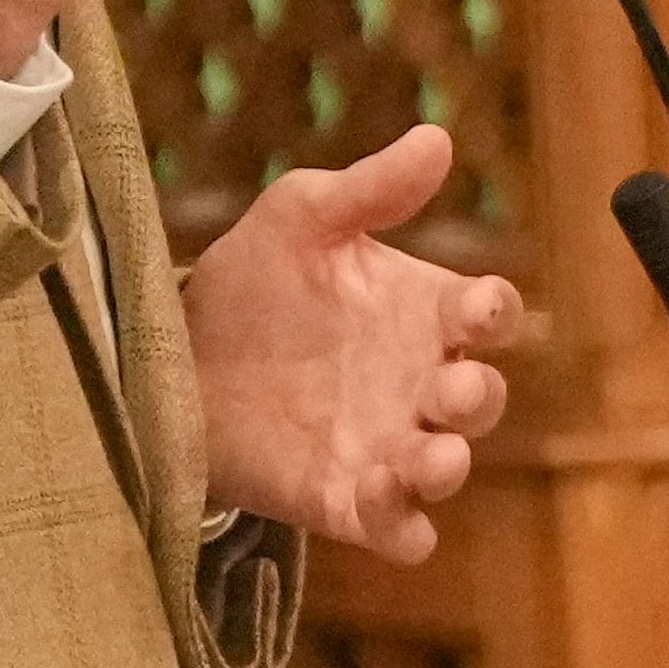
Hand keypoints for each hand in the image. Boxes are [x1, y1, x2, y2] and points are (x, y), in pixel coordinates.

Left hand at [183, 124, 526, 563]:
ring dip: (450, 466)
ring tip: (433, 457)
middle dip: (478, 396)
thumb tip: (437, 138)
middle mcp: (418, 383)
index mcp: (423, 311)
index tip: (476, 308)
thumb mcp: (302, 217)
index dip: (497, 314)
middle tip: (448, 386)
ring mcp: (386, 446)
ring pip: (448, 468)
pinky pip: (399, 530)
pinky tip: (379, 499)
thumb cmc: (252, 279)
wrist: (172, 353)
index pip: (491, 315)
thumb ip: (370, 188)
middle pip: (483, 399)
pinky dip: (404, 525)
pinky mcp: (344, 501)